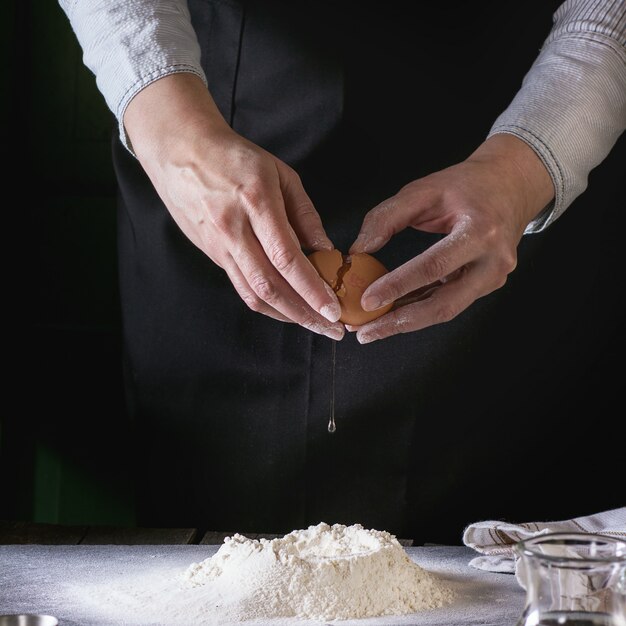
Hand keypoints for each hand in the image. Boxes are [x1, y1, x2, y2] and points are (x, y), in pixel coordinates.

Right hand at [124, 73, 343, 339]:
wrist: (180, 151)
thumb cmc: (234, 156)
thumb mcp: (281, 173)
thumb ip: (305, 214)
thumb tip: (327, 250)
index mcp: (256, 201)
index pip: (286, 257)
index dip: (312, 289)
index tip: (334, 309)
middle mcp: (234, 228)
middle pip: (270, 285)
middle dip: (304, 313)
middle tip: (332, 329)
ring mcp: (219, 245)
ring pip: (253, 293)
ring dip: (287, 316)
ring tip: (315, 325)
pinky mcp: (212, 254)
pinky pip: (241, 287)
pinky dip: (267, 304)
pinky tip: (287, 310)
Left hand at [348, 134, 554, 343]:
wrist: (511, 184)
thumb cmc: (467, 184)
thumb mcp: (424, 190)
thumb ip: (387, 217)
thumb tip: (359, 249)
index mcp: (480, 231)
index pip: (433, 266)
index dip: (398, 286)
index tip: (367, 300)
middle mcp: (493, 261)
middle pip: (443, 305)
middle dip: (399, 322)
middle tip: (365, 332)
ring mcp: (494, 277)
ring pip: (445, 310)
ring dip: (406, 321)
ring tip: (372, 328)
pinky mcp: (486, 284)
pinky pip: (449, 302)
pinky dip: (419, 310)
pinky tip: (393, 314)